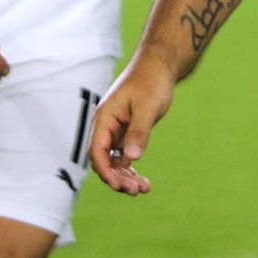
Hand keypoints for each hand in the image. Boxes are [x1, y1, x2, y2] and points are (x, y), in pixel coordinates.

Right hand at [89, 57, 175, 195]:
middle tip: (136, 191)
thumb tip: (132, 157)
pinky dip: (132, 168)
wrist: (160, 66)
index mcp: (105, 117)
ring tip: (143, 189)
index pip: (97, 150)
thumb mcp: (147, 106)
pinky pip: (125, 155)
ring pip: (115, 160)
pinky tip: (143, 181)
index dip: (105, 170)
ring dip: (126, 176)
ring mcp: (116, 130)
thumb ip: (139, 131)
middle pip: (105, 159)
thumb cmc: (151, 81)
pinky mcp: (127, 132)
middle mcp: (107, 125)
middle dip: (118, 177)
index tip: (118, 185)